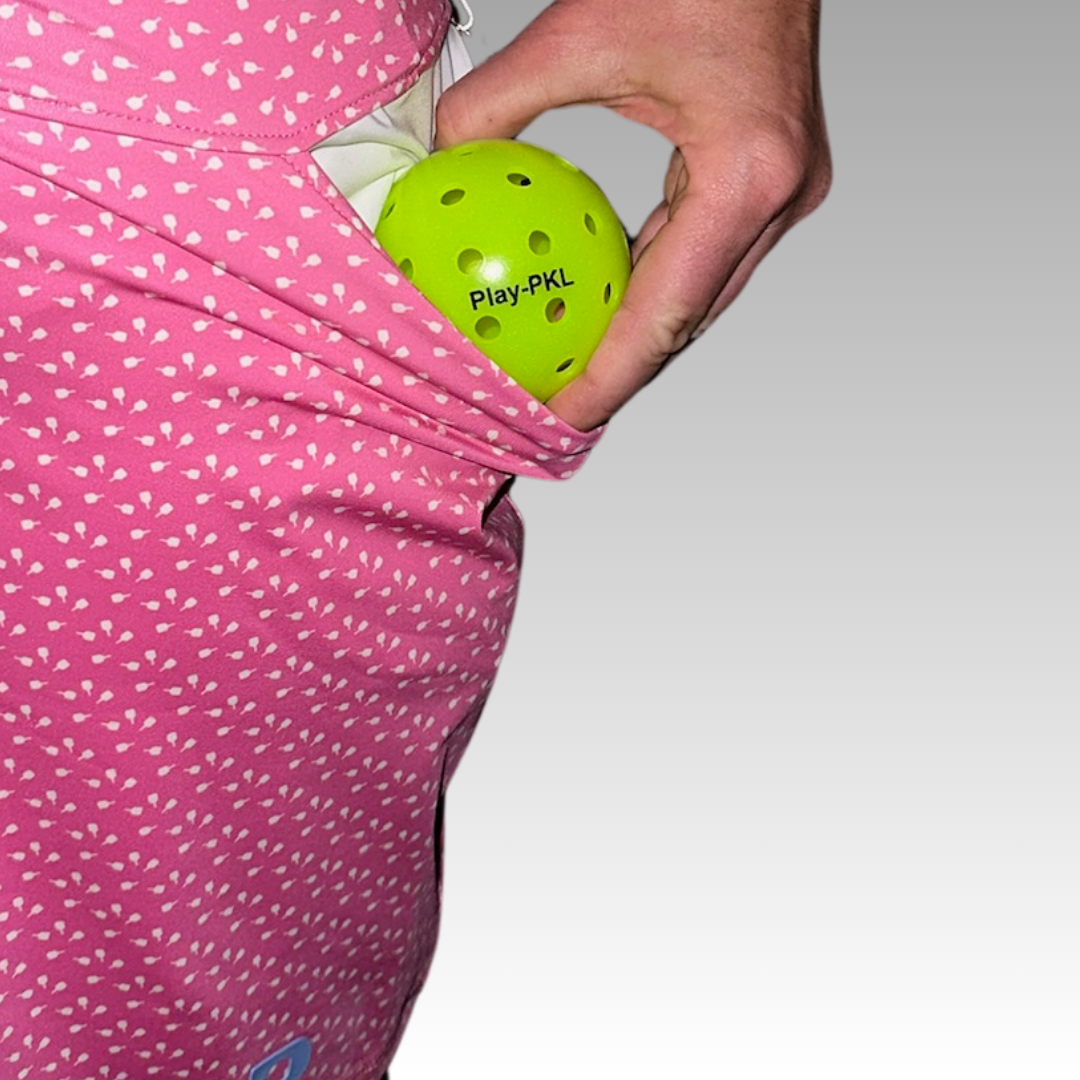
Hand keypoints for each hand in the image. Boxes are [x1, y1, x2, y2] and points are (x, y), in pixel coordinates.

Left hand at [435, 0, 831, 429]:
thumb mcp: (579, 29)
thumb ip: (499, 103)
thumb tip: (440, 157)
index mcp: (746, 174)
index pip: (666, 310)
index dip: (612, 376)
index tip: (564, 414)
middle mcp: (777, 195)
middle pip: (688, 317)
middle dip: (623, 369)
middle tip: (558, 401)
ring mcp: (782, 190)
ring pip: (700, 293)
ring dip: (639, 331)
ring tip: (574, 362)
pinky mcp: (770, 176)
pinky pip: (703, 251)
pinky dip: (652, 279)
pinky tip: (602, 295)